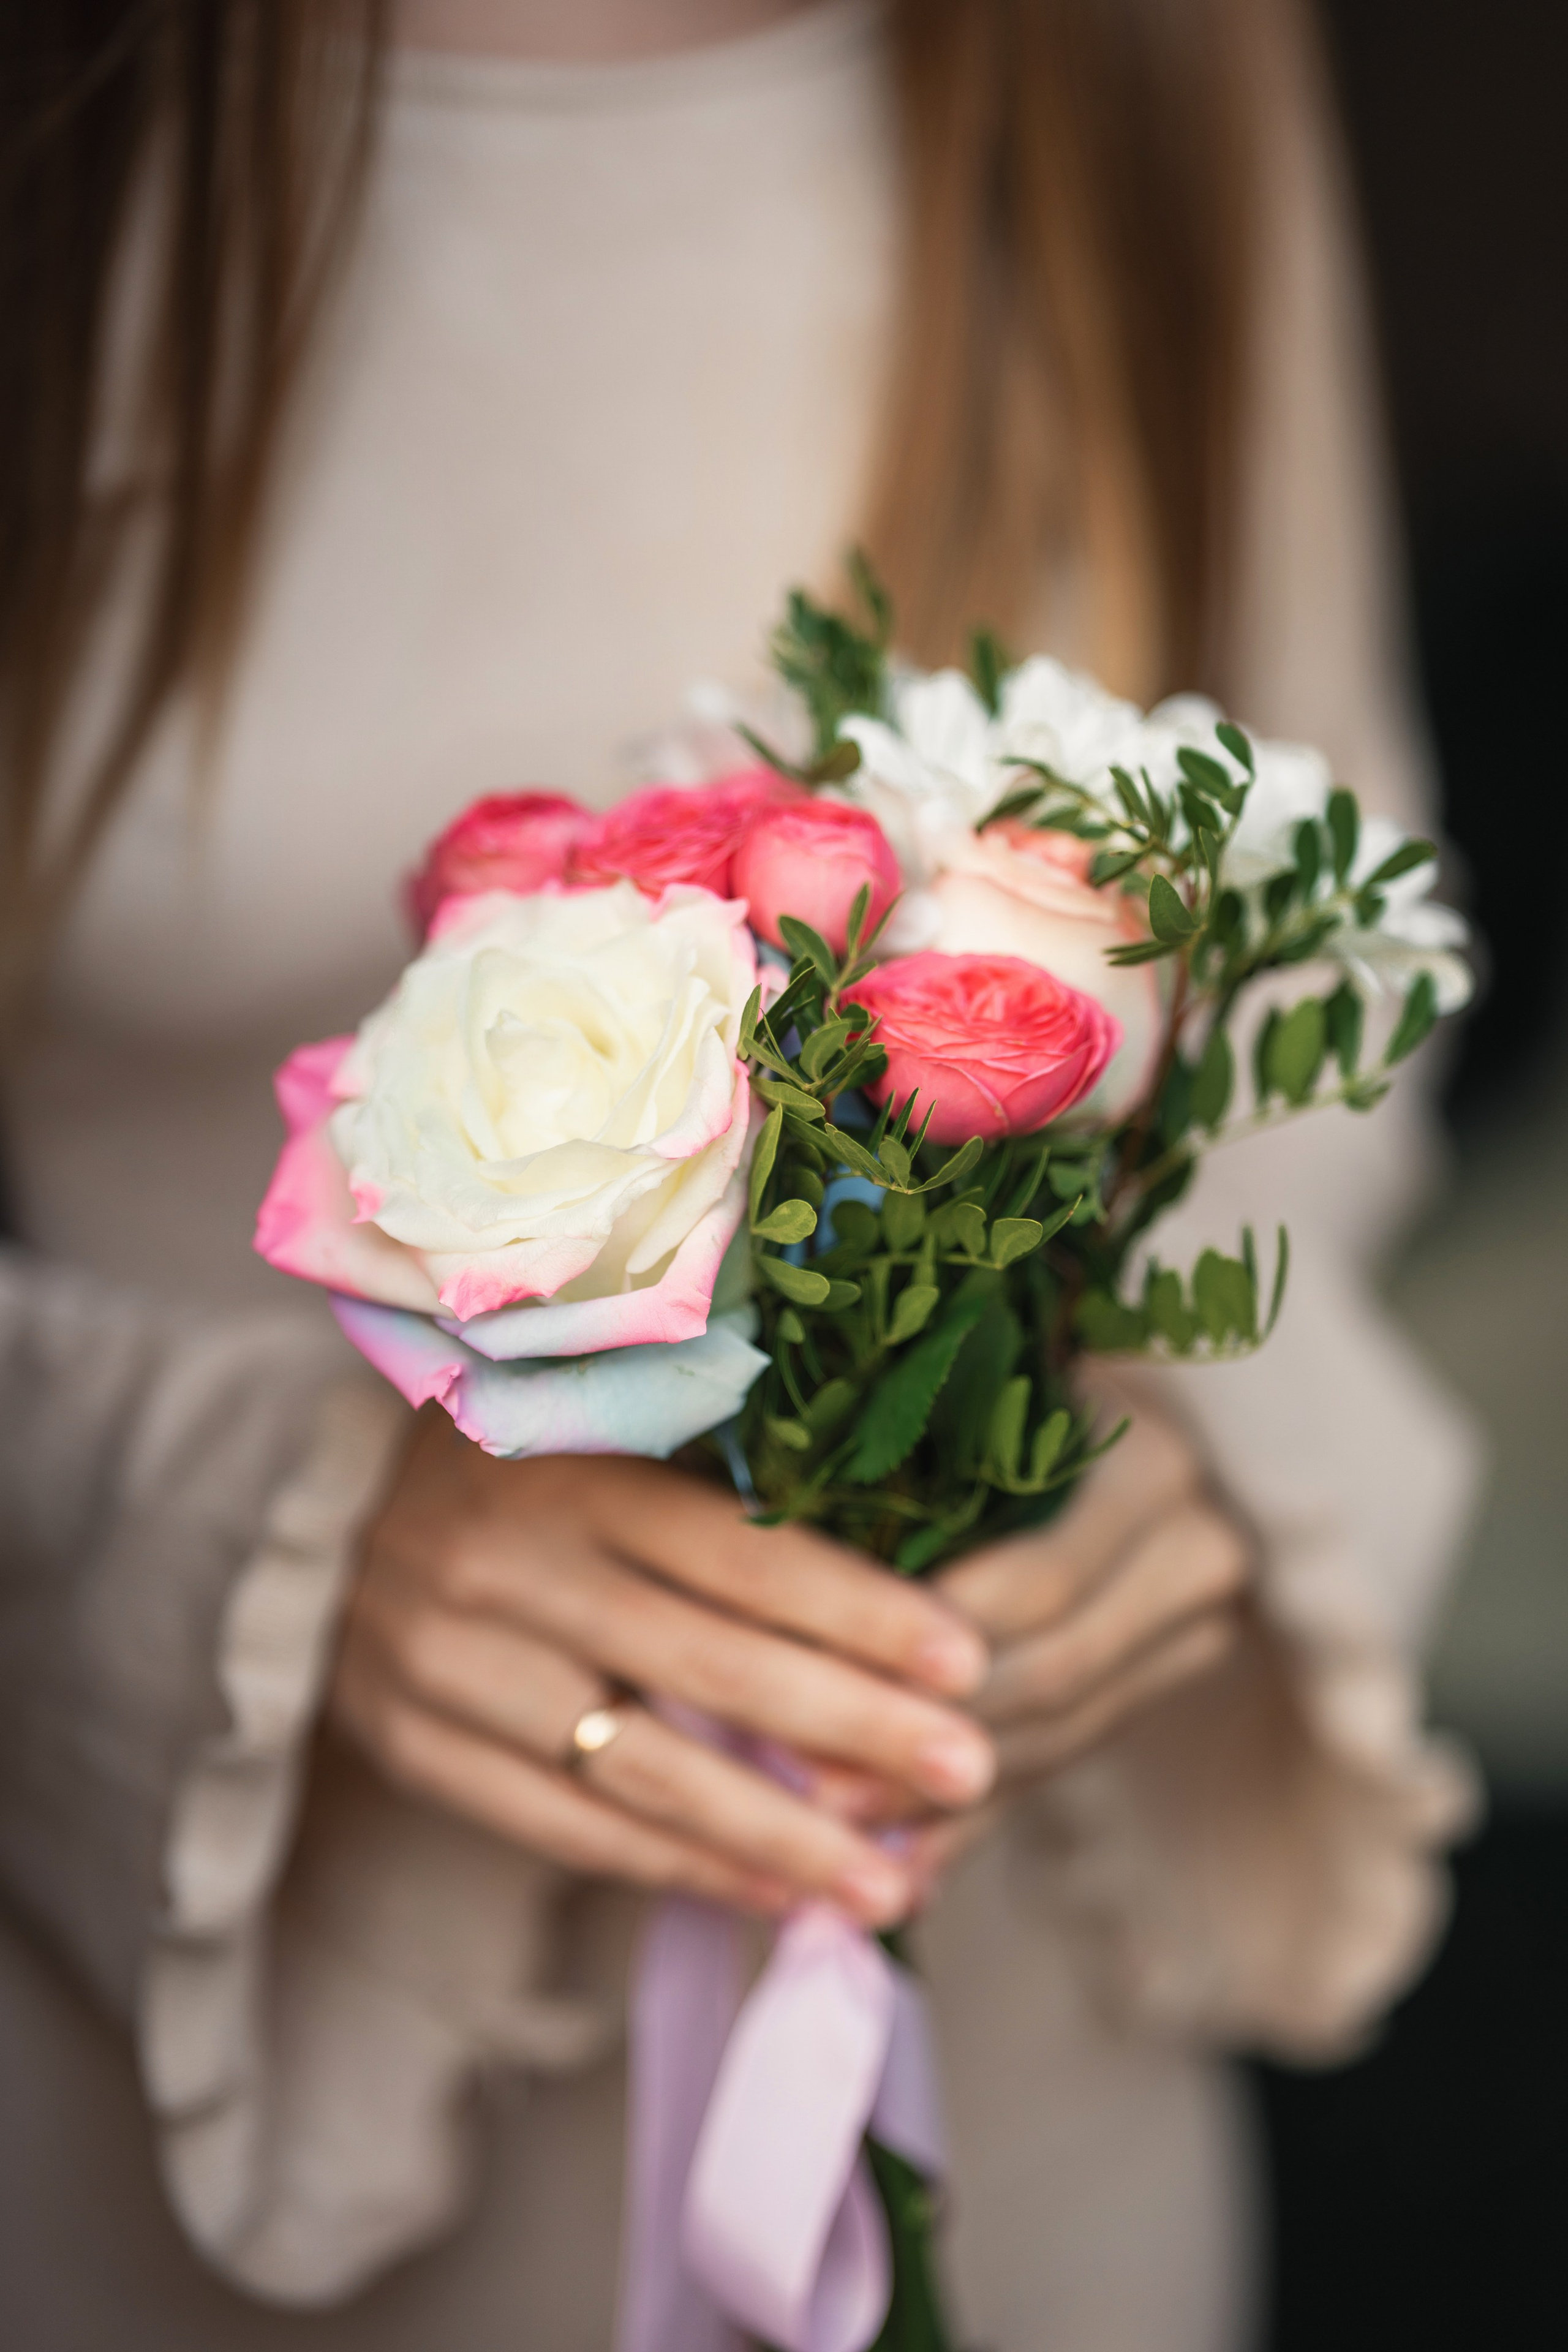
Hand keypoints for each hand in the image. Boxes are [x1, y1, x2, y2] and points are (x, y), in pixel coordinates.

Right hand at [330, 1415, 994, 1928]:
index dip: (856, 1610)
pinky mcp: (425, 1751)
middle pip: (708, 1667)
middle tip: (974, 1768)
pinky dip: (681, 1870)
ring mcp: (459, 1671)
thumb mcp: (590, 1432)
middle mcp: (513, 1572)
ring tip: (895, 1887)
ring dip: (780, 1838)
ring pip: (645, 1771)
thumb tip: (896, 1557)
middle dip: (852, 1728)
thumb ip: (711, 1483)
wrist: (311, 1515)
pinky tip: (778, 1900)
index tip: (968, 1659)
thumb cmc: (506, 1462)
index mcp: (570, 1473)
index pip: (738, 1553)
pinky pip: (570, 1828)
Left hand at [812, 1387, 1247, 1894]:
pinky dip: (977, 1817)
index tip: (812, 1675)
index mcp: (1149, 1463)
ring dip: (945, 1799)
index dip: (924, 1637)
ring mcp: (1198, 1623)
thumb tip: (767, 1532)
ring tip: (834, 1837)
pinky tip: (900, 1869)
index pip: (1037, 1578)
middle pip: (1053, 1670)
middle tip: (813, 1791)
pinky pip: (1064, 1761)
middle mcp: (1199, 1546)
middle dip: (925, 1737)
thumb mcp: (963, 1392)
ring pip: (1061, 1734)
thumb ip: (900, 1459)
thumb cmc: (989, 1376)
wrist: (1107, 1412)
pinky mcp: (1167, 1679)